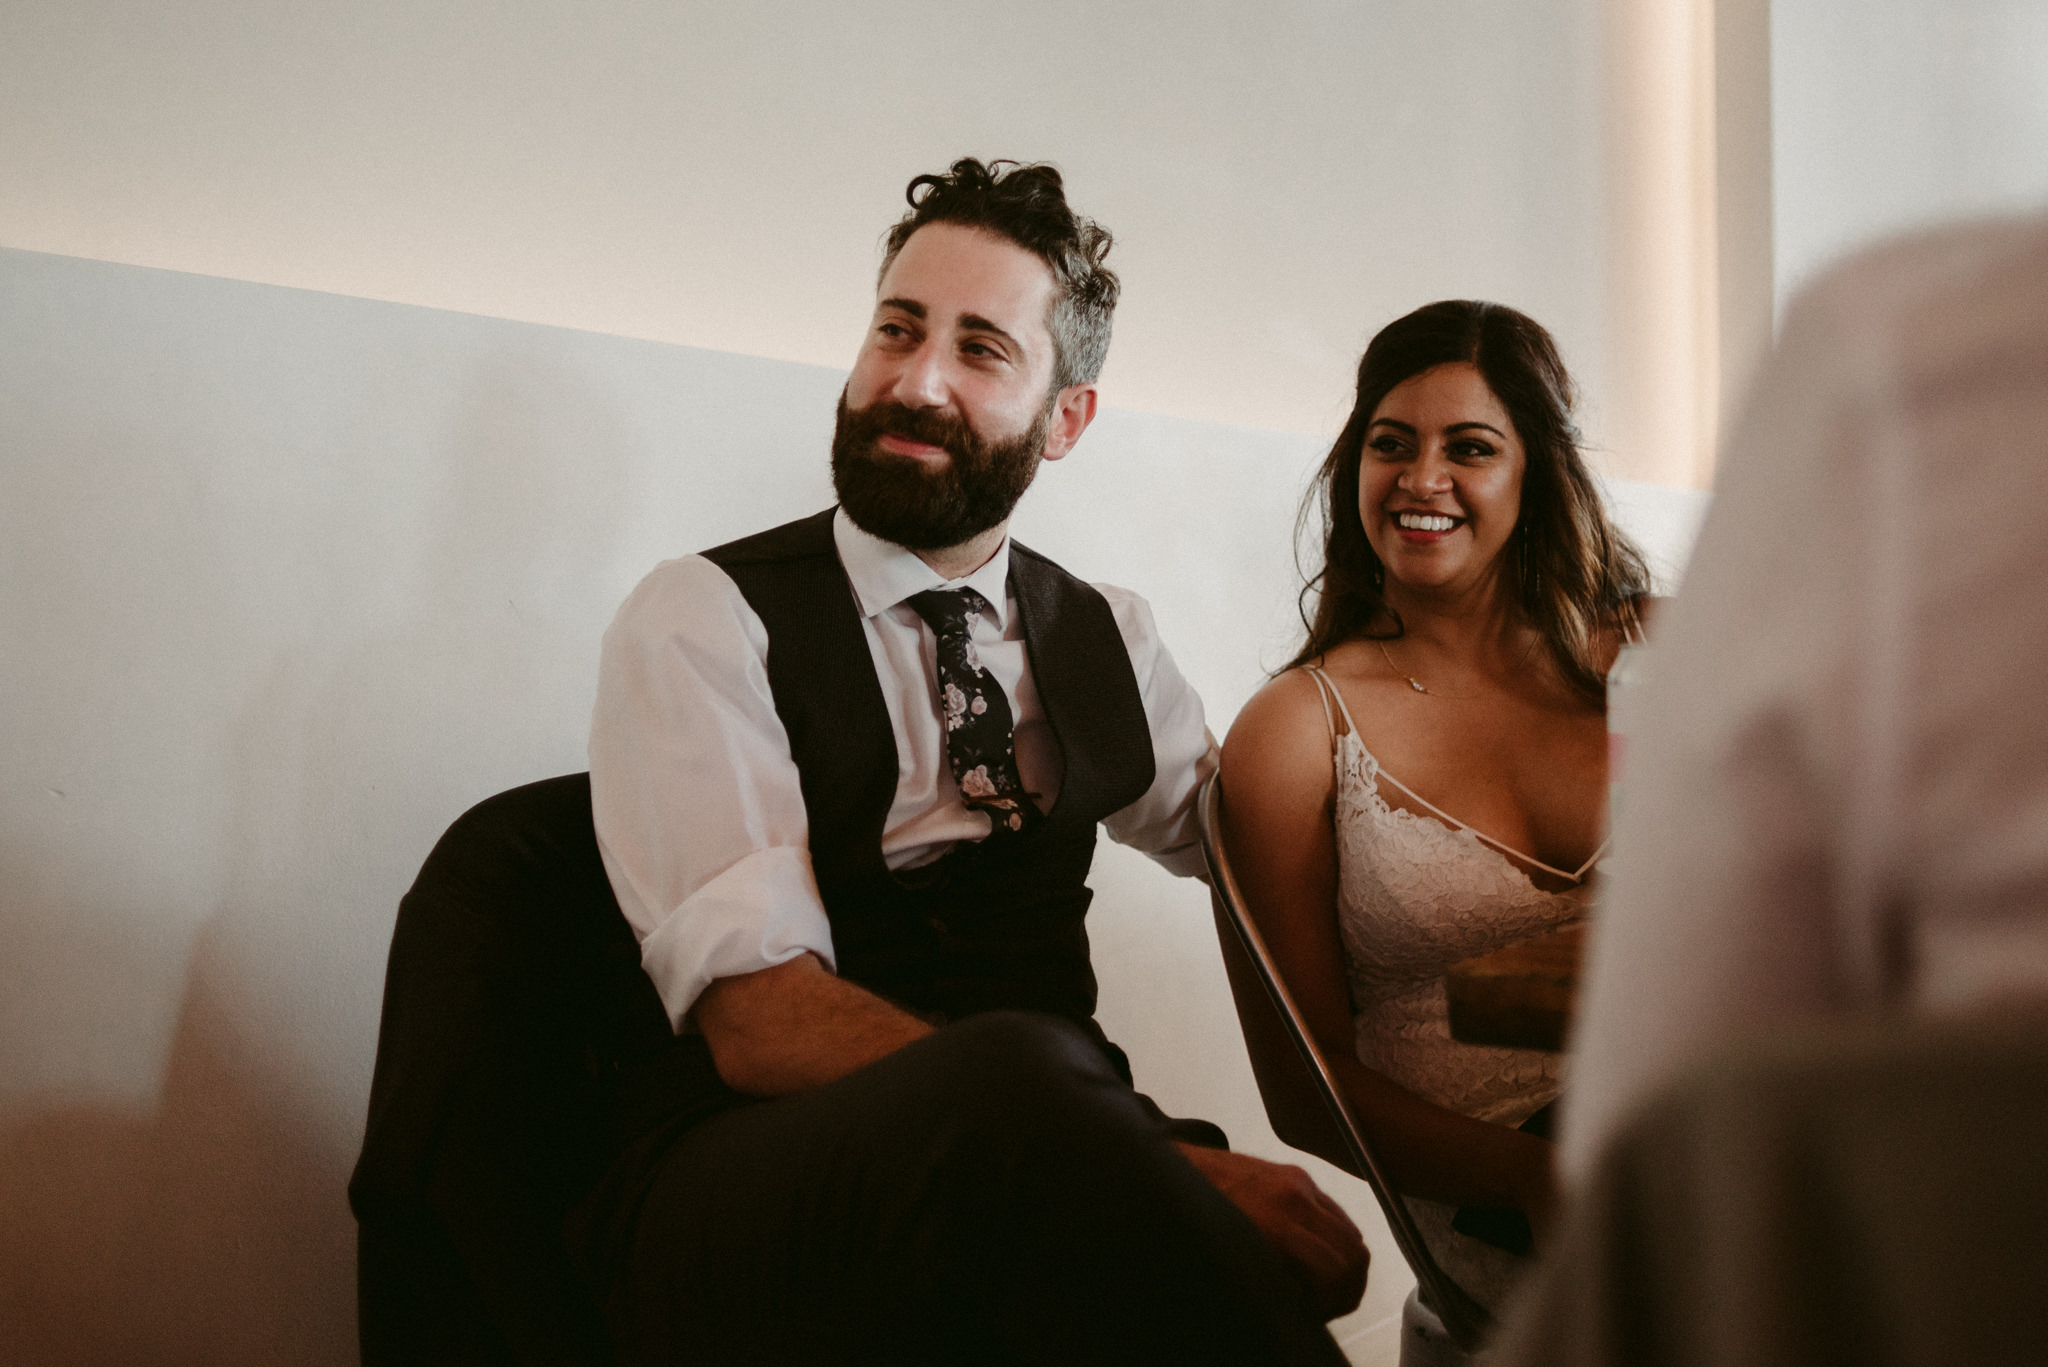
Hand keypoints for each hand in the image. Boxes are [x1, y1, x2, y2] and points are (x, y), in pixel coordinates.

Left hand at [1175, 1142, 1368, 1318]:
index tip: (1312, 1313)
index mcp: (1272, 1225)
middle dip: (1346, 1290)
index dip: (1331, 1304)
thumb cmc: (1192, 1221)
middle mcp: (1293, 1200)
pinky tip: (1314, 1256)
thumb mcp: (1229, 1261)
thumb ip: (1271, 1280)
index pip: (1333, 1271)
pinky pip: (1338, 1216)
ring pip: (1353, 1237)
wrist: (1176, 1169)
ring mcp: (1300, 1184)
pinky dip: (1338, 1242)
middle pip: (1354, 1254)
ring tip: (1319, 1285)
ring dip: (1345, 1267)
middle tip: (1323, 1306)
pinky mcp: (1300, 1176)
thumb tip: (1301, 1308)